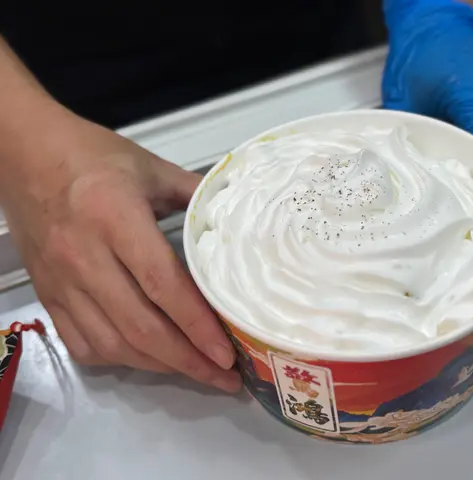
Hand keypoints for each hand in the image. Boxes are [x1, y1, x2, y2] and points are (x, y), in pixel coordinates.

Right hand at [1, 112, 240, 391]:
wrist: (23, 156)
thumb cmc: (90, 157)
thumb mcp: (151, 168)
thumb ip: (196, 195)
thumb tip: (234, 222)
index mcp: (115, 217)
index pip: (163, 284)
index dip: (198, 324)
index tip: (227, 352)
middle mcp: (85, 256)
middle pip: (141, 326)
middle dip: (188, 360)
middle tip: (224, 377)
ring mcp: (62, 281)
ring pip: (113, 343)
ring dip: (159, 365)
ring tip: (196, 372)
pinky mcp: (47, 295)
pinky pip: (82, 342)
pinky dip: (119, 358)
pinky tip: (147, 358)